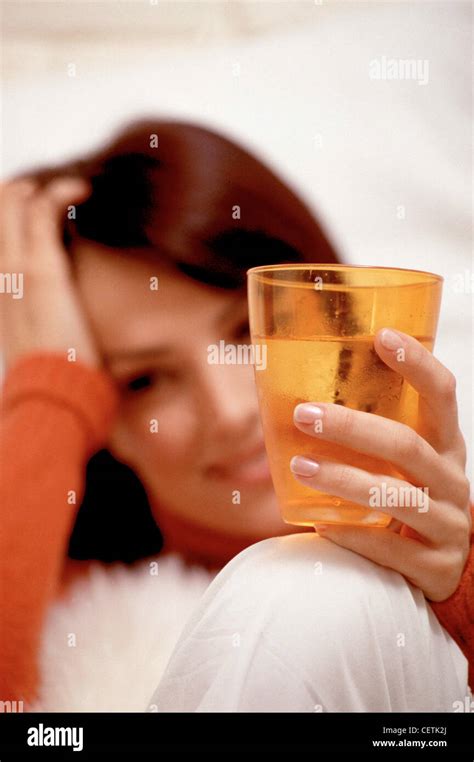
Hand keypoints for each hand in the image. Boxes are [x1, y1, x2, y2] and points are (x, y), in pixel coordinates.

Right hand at [0, 176, 99, 370]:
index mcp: (0, 294)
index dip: (11, 222)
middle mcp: (1, 278)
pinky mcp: (44, 271)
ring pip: (15, 204)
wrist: (49, 400)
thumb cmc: (51, 385)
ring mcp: (18, 271)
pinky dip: (63, 192)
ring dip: (43, 189)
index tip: (38, 218)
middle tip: (52, 195)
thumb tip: (54, 339)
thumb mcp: (37, 356)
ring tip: (75, 191)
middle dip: (21, 194)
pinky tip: (84, 190)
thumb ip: (41, 337)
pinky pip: (44, 212)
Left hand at [290, 328, 471, 601]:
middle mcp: (453, 481)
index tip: (381, 336)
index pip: (442, 395)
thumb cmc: (405, 501)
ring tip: (300, 465)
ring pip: (396, 497)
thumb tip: (297, 398)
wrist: (437, 571)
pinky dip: (352, 533)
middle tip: (304, 413)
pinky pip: (389, 547)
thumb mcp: (402, 465)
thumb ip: (371, 436)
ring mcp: (448, 525)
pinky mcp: (433, 567)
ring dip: (344, 479)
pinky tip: (320, 522)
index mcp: (447, 447)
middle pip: (408, 446)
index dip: (417, 364)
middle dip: (353, 427)